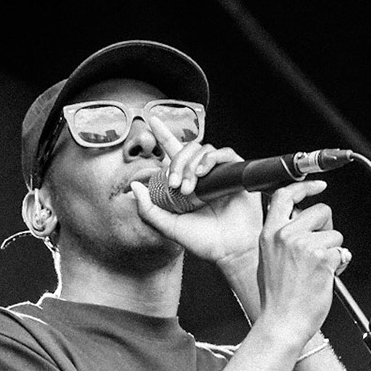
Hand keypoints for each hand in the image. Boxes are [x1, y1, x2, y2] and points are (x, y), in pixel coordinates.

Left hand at [127, 115, 262, 263]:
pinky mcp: (236, 172)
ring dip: (192, 166)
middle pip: (186, 150)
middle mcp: (203, 174)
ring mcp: (220, 173)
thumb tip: (135, 186)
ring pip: (202, 150)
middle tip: (176, 186)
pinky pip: (223, 153)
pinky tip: (204, 173)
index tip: (151, 120)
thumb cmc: (204, 241)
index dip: (163, 134)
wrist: (230, 250)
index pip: (174, 152)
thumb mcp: (168, 226)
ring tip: (191, 188)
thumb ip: (148, 209)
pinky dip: (210, 159)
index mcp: (187, 182)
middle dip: (177, 164)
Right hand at [257, 180, 343, 344]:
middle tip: (322, 247)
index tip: (318, 185)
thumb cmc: (276, 299)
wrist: (282, 322)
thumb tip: (302, 226)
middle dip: (328, 226)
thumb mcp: (267, 260)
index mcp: (269, 234)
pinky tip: (326, 277)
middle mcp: (286, 235)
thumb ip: (281, 238)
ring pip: (335, 233)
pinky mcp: (323, 258)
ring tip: (319, 270)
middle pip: (321, 210)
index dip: (305, 187)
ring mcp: (305, 246)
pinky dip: (339, 264)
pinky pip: (342, 251)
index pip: (286, 196)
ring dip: (334, 250)